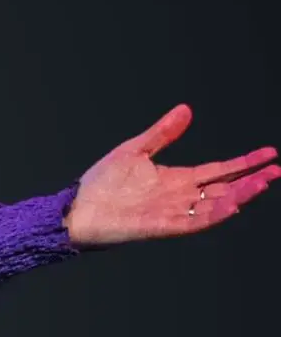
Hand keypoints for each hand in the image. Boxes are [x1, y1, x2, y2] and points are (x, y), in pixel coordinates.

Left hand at [65, 104, 277, 247]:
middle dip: (252, 181)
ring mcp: (172, 212)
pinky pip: (194, 222)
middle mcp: (180, 197)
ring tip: (263, 182)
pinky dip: (214, 214)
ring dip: (240, 195)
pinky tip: (233, 204)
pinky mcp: (161, 226)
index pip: (219, 171)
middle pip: (225, 189)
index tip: (270, 154)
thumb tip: (186, 110)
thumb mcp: (135, 150)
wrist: (76, 208)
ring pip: (215, 206)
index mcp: (177, 179)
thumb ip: (162, 133)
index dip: (244, 163)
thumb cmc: (100, 183)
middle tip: (276, 171)